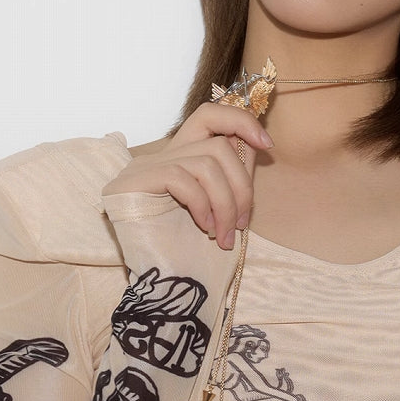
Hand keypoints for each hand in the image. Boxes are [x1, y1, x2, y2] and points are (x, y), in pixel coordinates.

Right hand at [102, 102, 273, 249]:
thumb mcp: (219, 207)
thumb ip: (232, 176)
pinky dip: (202, 204)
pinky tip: (203, 227)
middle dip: (242, 186)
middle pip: (218, 145)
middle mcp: (160, 157)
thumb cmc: (188, 252)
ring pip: (206, 163)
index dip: (241, 122)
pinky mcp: (132, 182)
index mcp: (180, 158)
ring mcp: (143, 168)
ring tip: (224, 235)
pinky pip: (182, 178)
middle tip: (242, 224)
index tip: (267, 146)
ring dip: (226, 203)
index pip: (210, 115)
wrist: (156, 285)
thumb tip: (257, 145)